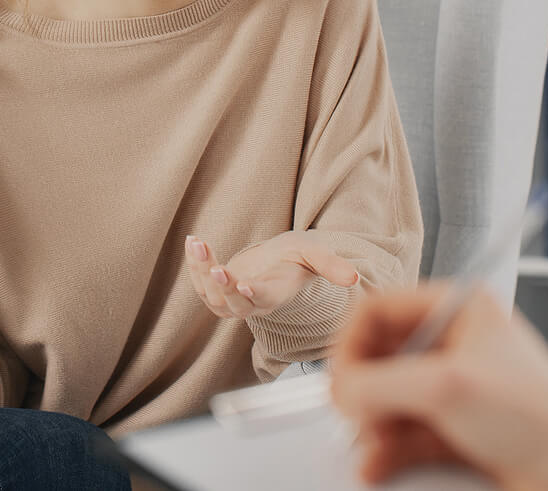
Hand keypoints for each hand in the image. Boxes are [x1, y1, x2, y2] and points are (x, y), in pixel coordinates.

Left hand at [184, 231, 359, 318]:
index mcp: (278, 293)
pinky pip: (201, 285)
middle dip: (225, 288)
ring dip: (203, 270)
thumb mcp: (315, 255)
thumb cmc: (297, 257)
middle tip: (218, 269)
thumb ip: (331, 266)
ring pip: (213, 295)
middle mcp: (253, 302)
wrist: (277, 264)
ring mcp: (233, 300)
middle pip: (236, 305)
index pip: (266, 300)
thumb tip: (354, 278)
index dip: (256, 294)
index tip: (246, 285)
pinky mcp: (217, 292)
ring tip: (197, 243)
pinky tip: (193, 242)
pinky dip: (194, 266)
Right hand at [329, 284, 547, 486]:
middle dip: (362, 393)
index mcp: (457, 309)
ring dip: (372, 427)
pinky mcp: (458, 431)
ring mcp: (456, 391)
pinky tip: (379, 464)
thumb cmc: (538, 416)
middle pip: (379, 359)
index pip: (378, 309)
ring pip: (390, 402)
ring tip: (370, 447)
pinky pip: (406, 436)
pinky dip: (388, 451)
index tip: (341, 380)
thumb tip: (339, 393)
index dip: (350, 344)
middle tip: (355, 417)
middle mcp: (454, 345)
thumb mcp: (444, 387)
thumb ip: (378, 385)